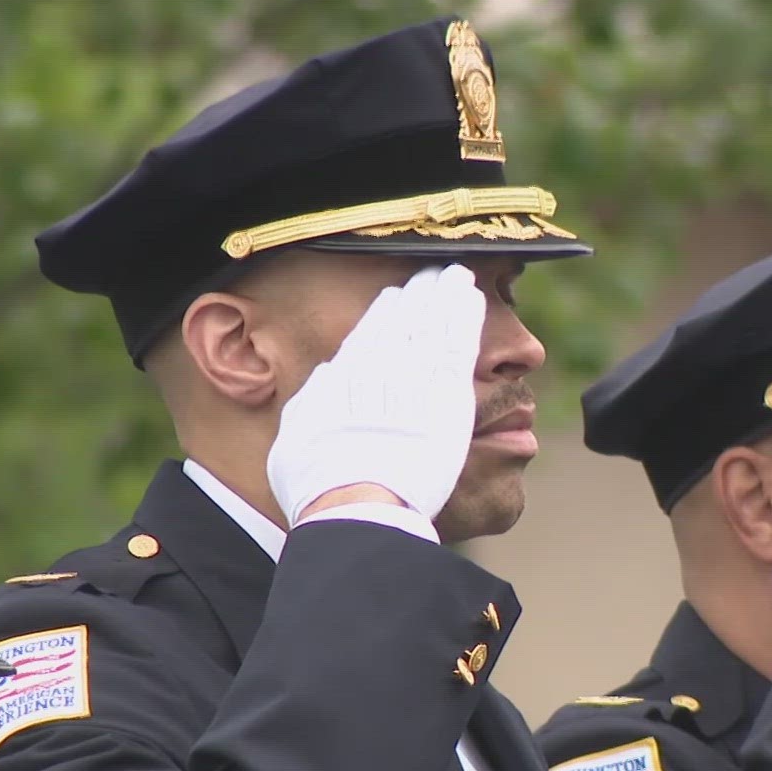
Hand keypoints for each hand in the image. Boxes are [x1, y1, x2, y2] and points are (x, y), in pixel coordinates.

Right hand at [266, 263, 485, 525]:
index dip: (387, 310)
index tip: (398, 294)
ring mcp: (417, 375)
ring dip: (447, 296)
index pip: (370, 331)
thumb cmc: (320, 481)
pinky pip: (460, 343)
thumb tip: (326, 376)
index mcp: (345, 374)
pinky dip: (466, 317)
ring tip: (459, 276)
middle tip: (433, 272)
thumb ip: (314, 400)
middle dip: (421, 292)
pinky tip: (474, 298)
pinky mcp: (449, 393)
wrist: (356, 499)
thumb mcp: (298, 435)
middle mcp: (380, 366)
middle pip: (406, 318)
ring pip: (435, 323)